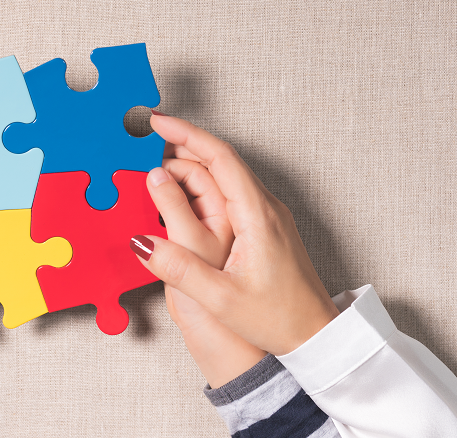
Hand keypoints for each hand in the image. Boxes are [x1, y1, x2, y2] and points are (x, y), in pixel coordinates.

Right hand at [133, 114, 338, 355]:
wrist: (316, 334)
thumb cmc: (276, 318)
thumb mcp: (220, 298)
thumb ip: (178, 268)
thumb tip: (141, 241)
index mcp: (257, 215)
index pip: (220, 158)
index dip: (186, 134)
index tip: (157, 122)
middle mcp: (266, 207)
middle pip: (223, 159)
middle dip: (184, 143)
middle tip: (148, 141)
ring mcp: (268, 215)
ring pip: (228, 174)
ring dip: (194, 162)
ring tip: (158, 163)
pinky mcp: (266, 226)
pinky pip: (233, 191)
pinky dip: (206, 181)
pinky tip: (187, 192)